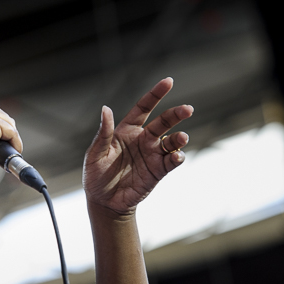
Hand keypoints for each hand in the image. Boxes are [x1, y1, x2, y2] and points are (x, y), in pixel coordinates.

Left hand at [83, 78, 192, 215]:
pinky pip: (171, 162)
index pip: (144, 108)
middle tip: (187, 109)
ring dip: (179, 138)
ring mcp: (152, 155)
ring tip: (182, 138)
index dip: (155, 94)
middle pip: (163, 122)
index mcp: (127, 130)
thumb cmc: (96, 175)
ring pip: (171, 141)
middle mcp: (143, 139)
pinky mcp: (158, 171)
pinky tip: (177, 156)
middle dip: (176, 115)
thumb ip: (103, 133)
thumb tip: (106, 109)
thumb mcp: (95, 153)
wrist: (104, 202)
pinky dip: (177, 158)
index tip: (168, 81)